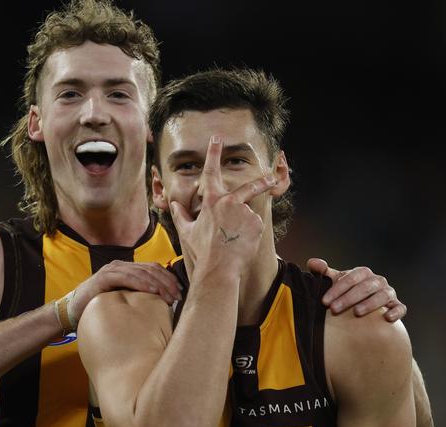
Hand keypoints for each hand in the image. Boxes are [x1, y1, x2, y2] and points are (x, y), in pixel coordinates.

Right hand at [68, 261, 181, 323]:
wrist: (73, 311)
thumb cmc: (100, 307)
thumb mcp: (123, 300)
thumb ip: (139, 296)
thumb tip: (163, 303)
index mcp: (128, 269)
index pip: (154, 268)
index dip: (169, 278)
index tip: (180, 291)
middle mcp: (121, 266)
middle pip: (151, 269)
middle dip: (168, 282)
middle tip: (178, 295)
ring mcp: (112, 270)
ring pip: (142, 272)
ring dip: (159, 283)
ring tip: (169, 295)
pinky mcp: (104, 277)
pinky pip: (127, 277)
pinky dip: (142, 283)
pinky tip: (153, 290)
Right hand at [170, 135, 276, 276]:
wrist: (219, 268)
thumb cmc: (202, 250)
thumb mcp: (187, 231)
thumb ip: (181, 215)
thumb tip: (174, 205)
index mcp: (212, 201)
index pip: (211, 171)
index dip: (213, 153)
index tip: (217, 138)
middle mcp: (230, 202)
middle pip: (249, 187)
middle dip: (262, 181)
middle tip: (272, 177)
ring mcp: (245, 212)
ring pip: (247, 215)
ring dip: (243, 225)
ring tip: (233, 241)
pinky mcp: (257, 223)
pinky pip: (254, 226)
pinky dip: (250, 233)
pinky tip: (242, 243)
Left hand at [307, 258, 405, 321]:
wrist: (364, 304)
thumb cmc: (347, 291)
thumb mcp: (336, 281)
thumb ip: (323, 272)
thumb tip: (312, 262)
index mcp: (362, 273)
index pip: (350, 278)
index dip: (337, 289)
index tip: (324, 301)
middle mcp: (378, 281)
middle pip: (365, 287)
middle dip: (349, 298)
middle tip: (334, 309)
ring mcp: (389, 293)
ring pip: (383, 296)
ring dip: (370, 304)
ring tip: (357, 313)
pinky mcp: (397, 305)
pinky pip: (400, 307)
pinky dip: (396, 311)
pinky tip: (387, 318)